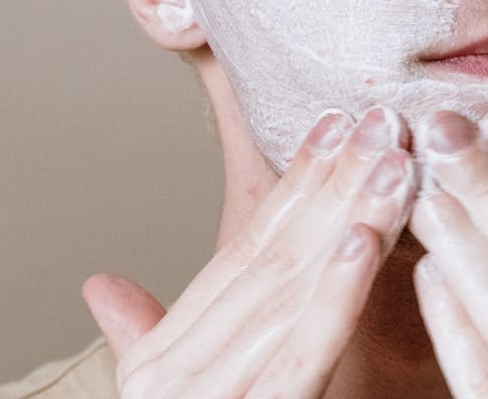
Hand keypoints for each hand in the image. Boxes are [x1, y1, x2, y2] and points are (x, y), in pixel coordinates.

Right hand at [83, 106, 416, 397]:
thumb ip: (141, 339)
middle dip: (330, 184)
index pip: (242, 255)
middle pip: (269, 258)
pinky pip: (299, 355)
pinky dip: (333, 295)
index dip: (292, 186)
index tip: (334, 124)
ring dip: (344, 219)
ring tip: (388, 158)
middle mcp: (176, 371)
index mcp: (167, 359)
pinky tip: (365, 240)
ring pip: (287, 292)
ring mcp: (206, 397)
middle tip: (378, 118)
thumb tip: (99, 284)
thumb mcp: (167, 396)